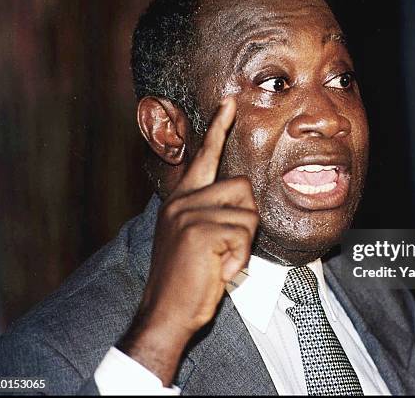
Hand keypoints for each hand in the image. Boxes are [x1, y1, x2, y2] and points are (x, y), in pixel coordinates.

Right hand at [118, 97, 258, 384]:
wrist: (166, 312)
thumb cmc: (188, 278)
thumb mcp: (192, 237)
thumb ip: (208, 211)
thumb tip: (240, 195)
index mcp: (181, 199)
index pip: (203, 156)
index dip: (218, 128)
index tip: (229, 103)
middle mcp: (183, 200)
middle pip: (243, 188)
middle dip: (246, 220)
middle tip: (226, 248)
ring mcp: (189, 214)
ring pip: (248, 213)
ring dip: (243, 242)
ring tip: (220, 260)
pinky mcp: (200, 231)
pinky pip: (244, 236)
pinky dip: (239, 259)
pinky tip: (219, 271)